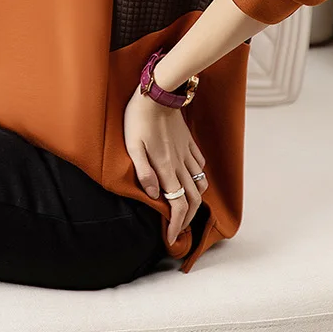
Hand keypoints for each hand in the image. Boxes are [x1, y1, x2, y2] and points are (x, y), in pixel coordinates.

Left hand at [123, 82, 208, 245]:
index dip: (176, 226)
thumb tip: (152, 195)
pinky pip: (200, 165)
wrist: (157, 93)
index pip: (177, 205)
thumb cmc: (138, 119)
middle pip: (193, 200)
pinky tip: (190, 178)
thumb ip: (143, 171)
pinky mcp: (189, 142)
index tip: (172, 240)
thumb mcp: (132, 145)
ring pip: (200, 184)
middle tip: (178, 230)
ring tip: (185, 210)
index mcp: (166, 168)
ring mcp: (187, 153)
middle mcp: (180, 164)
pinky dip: (199, 178)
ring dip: (195, 201)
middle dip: (188, 220)